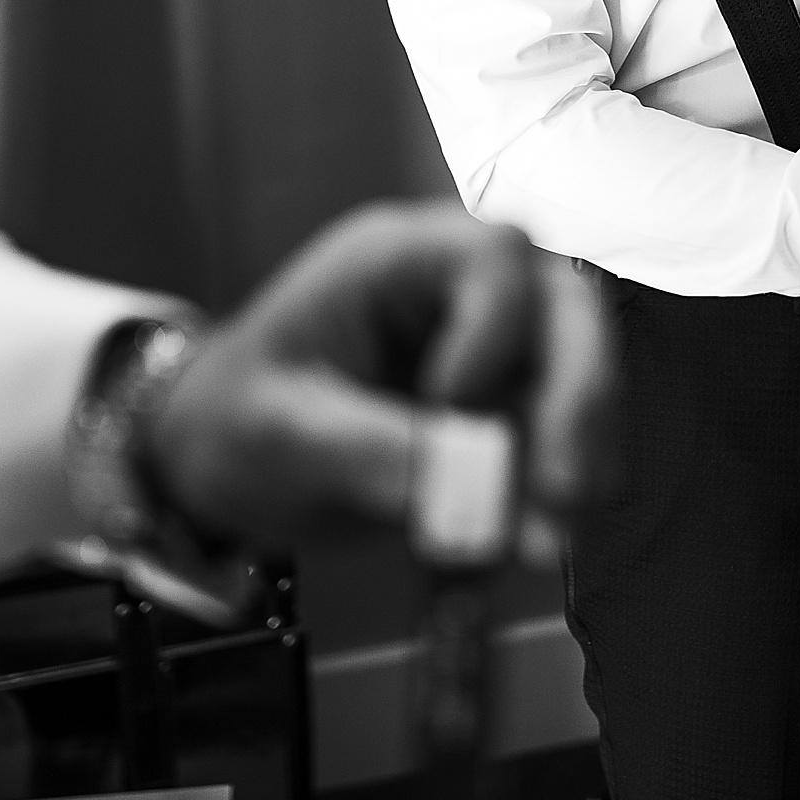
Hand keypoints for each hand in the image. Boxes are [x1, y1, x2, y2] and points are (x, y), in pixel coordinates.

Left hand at [145, 202, 616, 561]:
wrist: (217, 462)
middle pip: (564, 306)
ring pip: (581, 374)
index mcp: (394, 259)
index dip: (498, 331)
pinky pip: (558, 437)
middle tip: (559, 487)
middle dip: (577, 396)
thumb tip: (482, 496)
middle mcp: (456, 290)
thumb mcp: (284, 432)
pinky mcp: (502, 407)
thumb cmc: (233, 418)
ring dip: (578, 453)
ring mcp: (488, 347)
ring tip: (546, 533)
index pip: (495, 258)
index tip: (456, 405)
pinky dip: (555, 490)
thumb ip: (381, 454)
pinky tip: (529, 541)